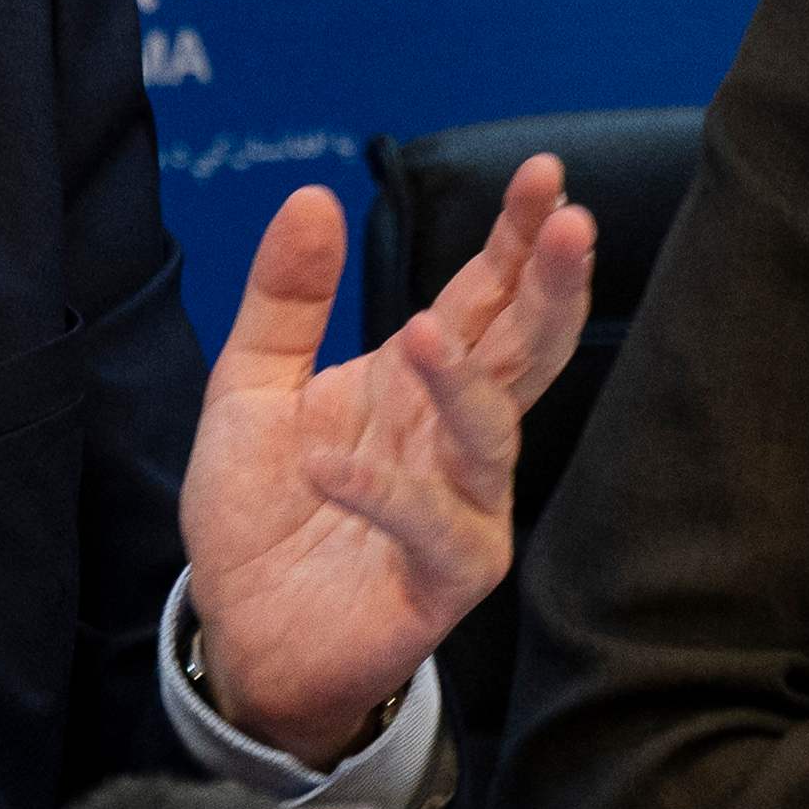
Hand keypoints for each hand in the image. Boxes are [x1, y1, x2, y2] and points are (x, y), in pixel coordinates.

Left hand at [180, 155, 594, 765]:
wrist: (240, 635)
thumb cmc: (262, 510)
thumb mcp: (250, 386)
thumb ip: (286, 299)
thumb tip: (314, 194)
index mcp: (421, 380)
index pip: (487, 294)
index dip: (518, 236)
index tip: (545, 173)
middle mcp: (456, 437)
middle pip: (525, 351)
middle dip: (551, 287)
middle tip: (568, 222)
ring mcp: (463, 509)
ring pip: (492, 436)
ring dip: (465, 384)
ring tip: (426, 332)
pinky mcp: (442, 580)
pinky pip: (429, 529)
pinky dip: (385, 494)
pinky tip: (330, 465)